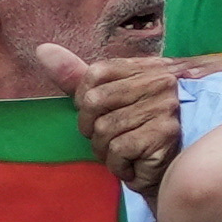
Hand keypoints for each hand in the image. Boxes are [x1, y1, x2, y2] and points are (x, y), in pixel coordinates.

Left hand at [39, 45, 192, 196]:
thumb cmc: (138, 134)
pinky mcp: (165, 133)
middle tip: (114, 140)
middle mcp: (160, 81)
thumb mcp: (109, 100)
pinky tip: (134, 165)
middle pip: (94, 101)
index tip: (99, 116)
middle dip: (93, 129)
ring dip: (106, 151)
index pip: (96, 73)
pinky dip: (119, 165)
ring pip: (103, 129)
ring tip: (126, 155)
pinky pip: (118, 149)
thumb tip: (43, 49)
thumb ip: (77, 77)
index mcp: (148, 67)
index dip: (85, 100)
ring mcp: (165, 106)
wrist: (178, 172)